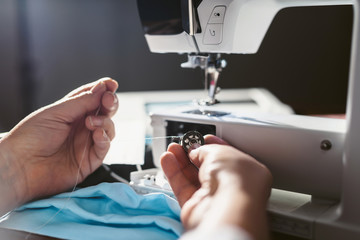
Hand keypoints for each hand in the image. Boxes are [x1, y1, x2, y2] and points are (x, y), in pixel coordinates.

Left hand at [0, 78, 117, 213]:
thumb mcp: (56, 112)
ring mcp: (86, 143)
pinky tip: (97, 134)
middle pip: (105, 112)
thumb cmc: (29, 138)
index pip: (93, 98)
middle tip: (108, 99)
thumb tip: (102, 89)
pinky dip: (104, 139)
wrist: (19, 166)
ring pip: (108, 129)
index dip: (104, 90)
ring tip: (91, 122)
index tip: (111, 85)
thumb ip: (82, 102)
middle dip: (110, 103)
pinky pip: (104, 148)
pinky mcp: (89, 161)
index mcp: (71, 113)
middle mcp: (81, 127)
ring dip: (105, 122)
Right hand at [161, 135, 271, 239]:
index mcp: (248, 171)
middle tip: (183, 143)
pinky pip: (183, 187)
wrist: (227, 208)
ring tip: (172, 148)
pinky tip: (167, 160)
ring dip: (181, 161)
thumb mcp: (219, 151)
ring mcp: (214, 197)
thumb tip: (196, 150)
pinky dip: (174, 173)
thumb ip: (205, 149)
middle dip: (193, 153)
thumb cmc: (235, 179)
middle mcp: (232, 186)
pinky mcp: (197, 207)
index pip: (227, 156)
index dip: (213, 145)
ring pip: (193, 176)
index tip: (201, 138)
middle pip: (208, 166)